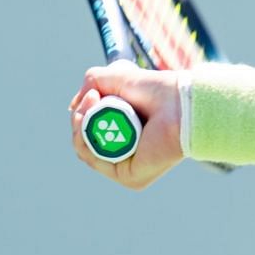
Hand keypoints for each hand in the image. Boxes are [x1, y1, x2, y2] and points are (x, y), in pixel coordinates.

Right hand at [68, 62, 183, 189]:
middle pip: (84, 142)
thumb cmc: (157, 90)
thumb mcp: (118, 78)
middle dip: (80, 118)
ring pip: (85, 151)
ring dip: (81, 125)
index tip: (92, 94)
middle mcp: (125, 152)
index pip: (90, 131)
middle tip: (92, 97)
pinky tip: (94, 120)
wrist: (180, 103)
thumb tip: (74, 106)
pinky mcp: (129, 177)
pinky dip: (87, 139)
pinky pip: (95, 161)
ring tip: (94, 102)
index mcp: (124, 133)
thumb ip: (93, 82)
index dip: (83, 114)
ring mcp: (126, 167)